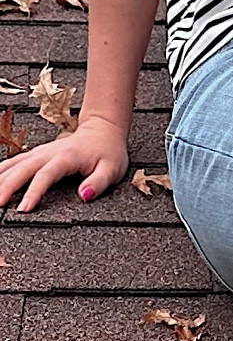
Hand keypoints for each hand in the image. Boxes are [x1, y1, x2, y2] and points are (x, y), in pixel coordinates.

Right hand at [0, 115, 130, 212]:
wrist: (102, 132)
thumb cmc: (108, 152)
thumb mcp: (112, 169)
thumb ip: (99, 183)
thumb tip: (84, 195)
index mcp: (65, 158)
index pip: (45, 176)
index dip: (33, 192)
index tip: (23, 209)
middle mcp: (48, 153)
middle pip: (21, 170)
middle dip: (6, 188)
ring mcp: (39, 153)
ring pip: (12, 165)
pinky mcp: (35, 154)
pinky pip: (12, 162)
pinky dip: (0, 172)